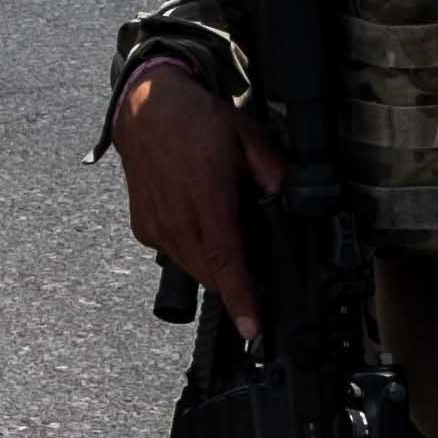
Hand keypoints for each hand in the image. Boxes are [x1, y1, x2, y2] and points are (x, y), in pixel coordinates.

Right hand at [112, 57, 278, 341]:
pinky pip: (175, 254)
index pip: (228, 263)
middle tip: (258, 264)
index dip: (243, 300)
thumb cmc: (197, 121)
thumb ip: (275, 176)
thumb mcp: (248, 139)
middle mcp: (178, 220)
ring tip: (226, 231)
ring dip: (214, 265)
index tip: (254, 329)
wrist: (145, 107)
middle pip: (213, 275)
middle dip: (237, 281)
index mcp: (208, 201)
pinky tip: (200, 221)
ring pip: (194, 268)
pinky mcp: (143, 228)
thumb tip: (294, 203)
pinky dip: (192, 249)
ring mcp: (157, 227)